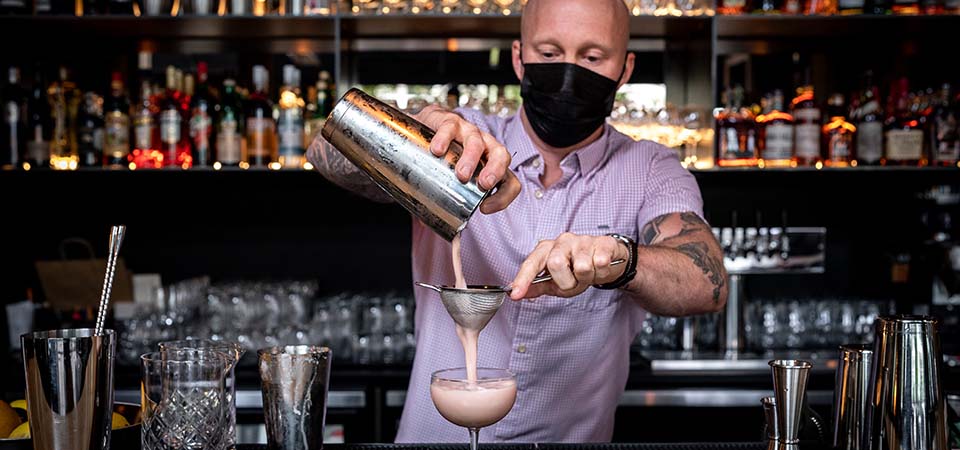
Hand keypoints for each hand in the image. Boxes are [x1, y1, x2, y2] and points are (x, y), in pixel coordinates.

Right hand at [414, 105, 520, 213]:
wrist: (424, 128)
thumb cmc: (442, 160)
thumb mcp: (448, 180)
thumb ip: (444, 201)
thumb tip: (435, 229)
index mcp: (491, 166)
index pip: (510, 182)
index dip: (504, 197)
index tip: (484, 209)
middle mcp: (485, 147)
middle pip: (502, 155)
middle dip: (495, 171)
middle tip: (482, 185)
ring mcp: (468, 132)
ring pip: (477, 141)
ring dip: (471, 158)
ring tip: (461, 174)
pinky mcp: (449, 122)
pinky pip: (451, 127)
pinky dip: (445, 139)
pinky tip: (437, 150)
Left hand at [510, 233, 629, 299]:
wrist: (606, 258)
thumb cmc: (576, 269)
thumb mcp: (554, 281)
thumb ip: (536, 286)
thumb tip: (515, 293)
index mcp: (547, 249)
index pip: (532, 263)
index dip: (523, 279)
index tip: (515, 294)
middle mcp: (562, 241)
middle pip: (556, 264)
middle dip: (566, 282)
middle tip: (574, 281)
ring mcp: (583, 240)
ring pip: (582, 267)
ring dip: (587, 278)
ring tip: (588, 274)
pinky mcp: (603, 242)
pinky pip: (600, 263)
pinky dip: (601, 272)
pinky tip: (600, 268)